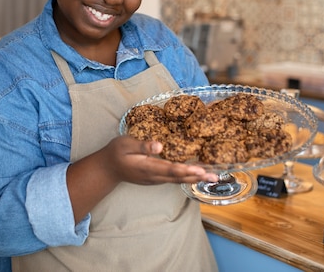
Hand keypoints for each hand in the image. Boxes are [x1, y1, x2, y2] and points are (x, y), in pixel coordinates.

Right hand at [101, 135, 217, 184]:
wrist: (108, 169)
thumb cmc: (116, 153)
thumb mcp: (126, 144)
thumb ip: (142, 145)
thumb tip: (159, 145)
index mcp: (147, 167)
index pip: (170, 169)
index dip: (186, 170)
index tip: (201, 170)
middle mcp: (154, 176)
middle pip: (178, 178)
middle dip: (197, 177)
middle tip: (215, 176)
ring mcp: (155, 179)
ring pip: (178, 180)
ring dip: (195, 178)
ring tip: (211, 177)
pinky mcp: (156, 178)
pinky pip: (174, 179)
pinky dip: (187, 177)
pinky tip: (196, 174)